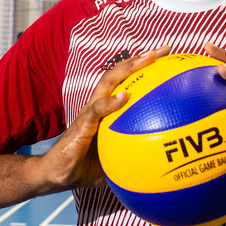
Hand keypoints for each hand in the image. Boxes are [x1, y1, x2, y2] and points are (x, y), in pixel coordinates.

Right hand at [37, 46, 170, 189]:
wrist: (57, 175)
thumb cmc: (87, 167)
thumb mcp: (118, 160)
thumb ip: (136, 155)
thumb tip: (164, 162)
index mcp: (108, 109)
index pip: (127, 81)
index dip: (146, 68)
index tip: (168, 58)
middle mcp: (99, 104)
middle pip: (120, 73)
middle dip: (142, 59)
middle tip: (164, 50)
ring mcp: (89, 112)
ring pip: (108, 82)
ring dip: (128, 68)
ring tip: (147, 58)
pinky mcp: (81, 125)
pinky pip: (96, 110)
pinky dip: (110, 102)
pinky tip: (124, 97)